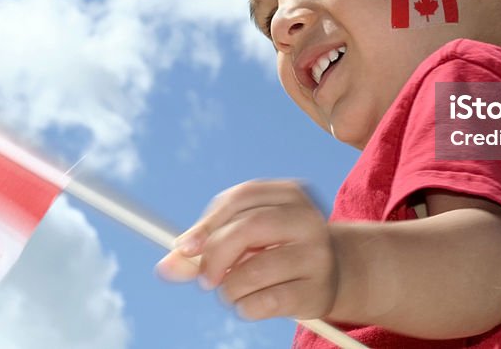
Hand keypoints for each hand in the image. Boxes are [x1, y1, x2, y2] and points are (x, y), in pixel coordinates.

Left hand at [156, 179, 339, 320]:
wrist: (334, 274)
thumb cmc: (277, 249)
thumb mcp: (246, 238)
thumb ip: (205, 247)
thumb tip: (166, 266)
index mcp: (290, 194)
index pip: (240, 198)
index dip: (208, 222)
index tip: (184, 247)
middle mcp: (307, 219)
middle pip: (248, 228)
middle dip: (215, 255)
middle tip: (204, 279)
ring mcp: (316, 255)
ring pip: (252, 271)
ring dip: (229, 288)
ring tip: (233, 290)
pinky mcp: (315, 290)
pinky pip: (263, 302)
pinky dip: (245, 307)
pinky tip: (254, 302)